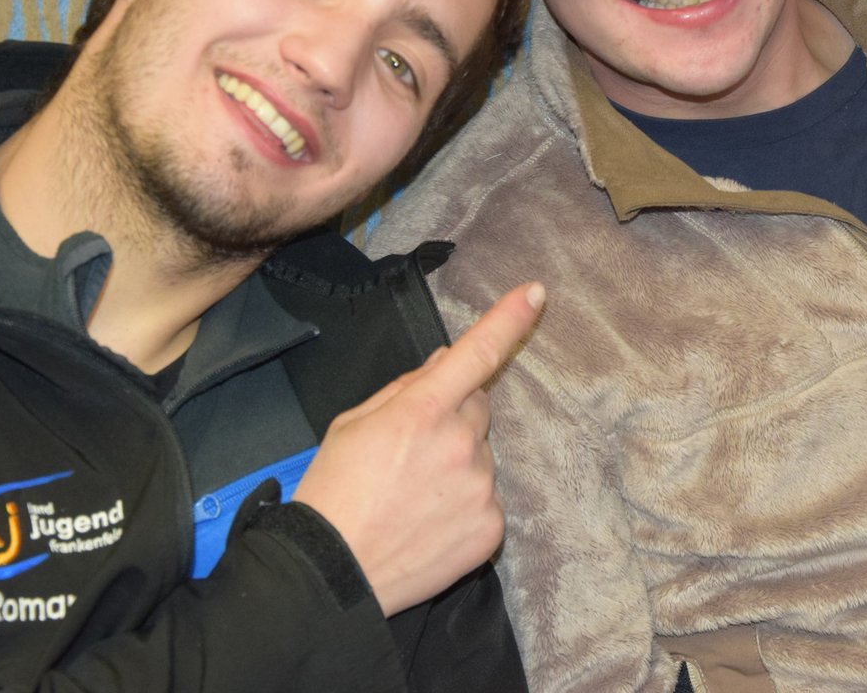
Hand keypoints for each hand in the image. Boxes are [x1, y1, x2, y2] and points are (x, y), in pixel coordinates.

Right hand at [292, 282, 543, 614]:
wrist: (331, 574)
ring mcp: (480, 488)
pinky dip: (464, 505)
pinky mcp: (491, 527)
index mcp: (421, 411)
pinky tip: (428, 521)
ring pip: (481, 457)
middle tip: (410, 453)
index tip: (535, 293)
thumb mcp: (353, 423)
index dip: (508, 319)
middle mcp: (459, 444)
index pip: (475, 354)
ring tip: (413, 496)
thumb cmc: (334, 492)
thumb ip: (405, 388)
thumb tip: (445, 361)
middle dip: (452, 419)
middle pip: (477, 409)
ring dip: (457, 465)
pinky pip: (487, 499)